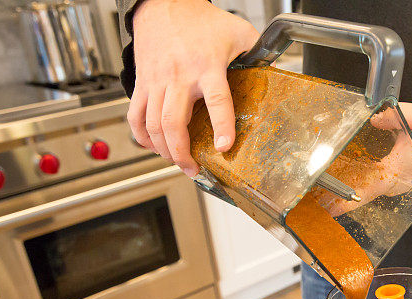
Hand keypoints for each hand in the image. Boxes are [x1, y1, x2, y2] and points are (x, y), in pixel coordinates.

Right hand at [127, 0, 258, 176]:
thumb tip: (276, 71)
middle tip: (194, 169)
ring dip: (164, 150)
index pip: (216, 100)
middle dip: (182, 152)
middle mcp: (179, 76)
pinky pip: (135, 116)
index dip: (221, 125)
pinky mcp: (142, 83)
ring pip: (153, 124)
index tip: (223, 147)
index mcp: (207, 66)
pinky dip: (141, 137)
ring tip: (179, 162)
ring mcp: (157, 81)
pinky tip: (154, 147)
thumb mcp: (238, 32)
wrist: (164, 4)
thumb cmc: (202, 21)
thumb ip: (257, 52)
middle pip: (174, 122)